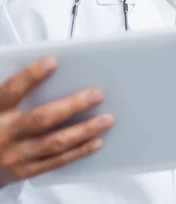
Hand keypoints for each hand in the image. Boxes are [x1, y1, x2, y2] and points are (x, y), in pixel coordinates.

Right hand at [0, 57, 113, 187]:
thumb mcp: (1, 106)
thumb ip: (23, 94)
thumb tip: (64, 74)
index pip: (12, 90)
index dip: (31, 75)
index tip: (52, 61)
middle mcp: (4, 132)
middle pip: (41, 118)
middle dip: (72, 106)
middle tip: (97, 94)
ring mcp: (15, 155)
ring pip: (54, 142)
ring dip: (84, 130)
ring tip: (107, 119)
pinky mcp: (25, 171)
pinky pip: (56, 161)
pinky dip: (79, 151)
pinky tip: (97, 141)